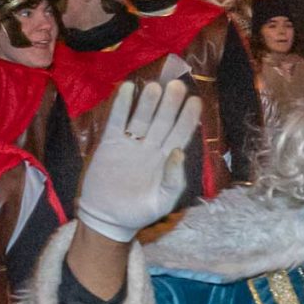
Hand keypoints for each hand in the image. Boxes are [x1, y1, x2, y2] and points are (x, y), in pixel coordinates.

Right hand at [75, 79, 199, 243]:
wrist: (108, 217)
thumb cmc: (140, 212)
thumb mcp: (163, 201)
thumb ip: (174, 179)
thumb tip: (178, 152)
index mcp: (166, 160)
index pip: (181, 134)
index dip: (188, 118)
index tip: (196, 101)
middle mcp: (151, 147)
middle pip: (163, 120)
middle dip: (170, 104)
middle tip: (177, 85)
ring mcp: (130, 143)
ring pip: (142, 117)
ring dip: (148, 102)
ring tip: (155, 86)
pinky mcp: (110, 143)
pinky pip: (117, 120)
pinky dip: (121, 105)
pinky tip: (127, 88)